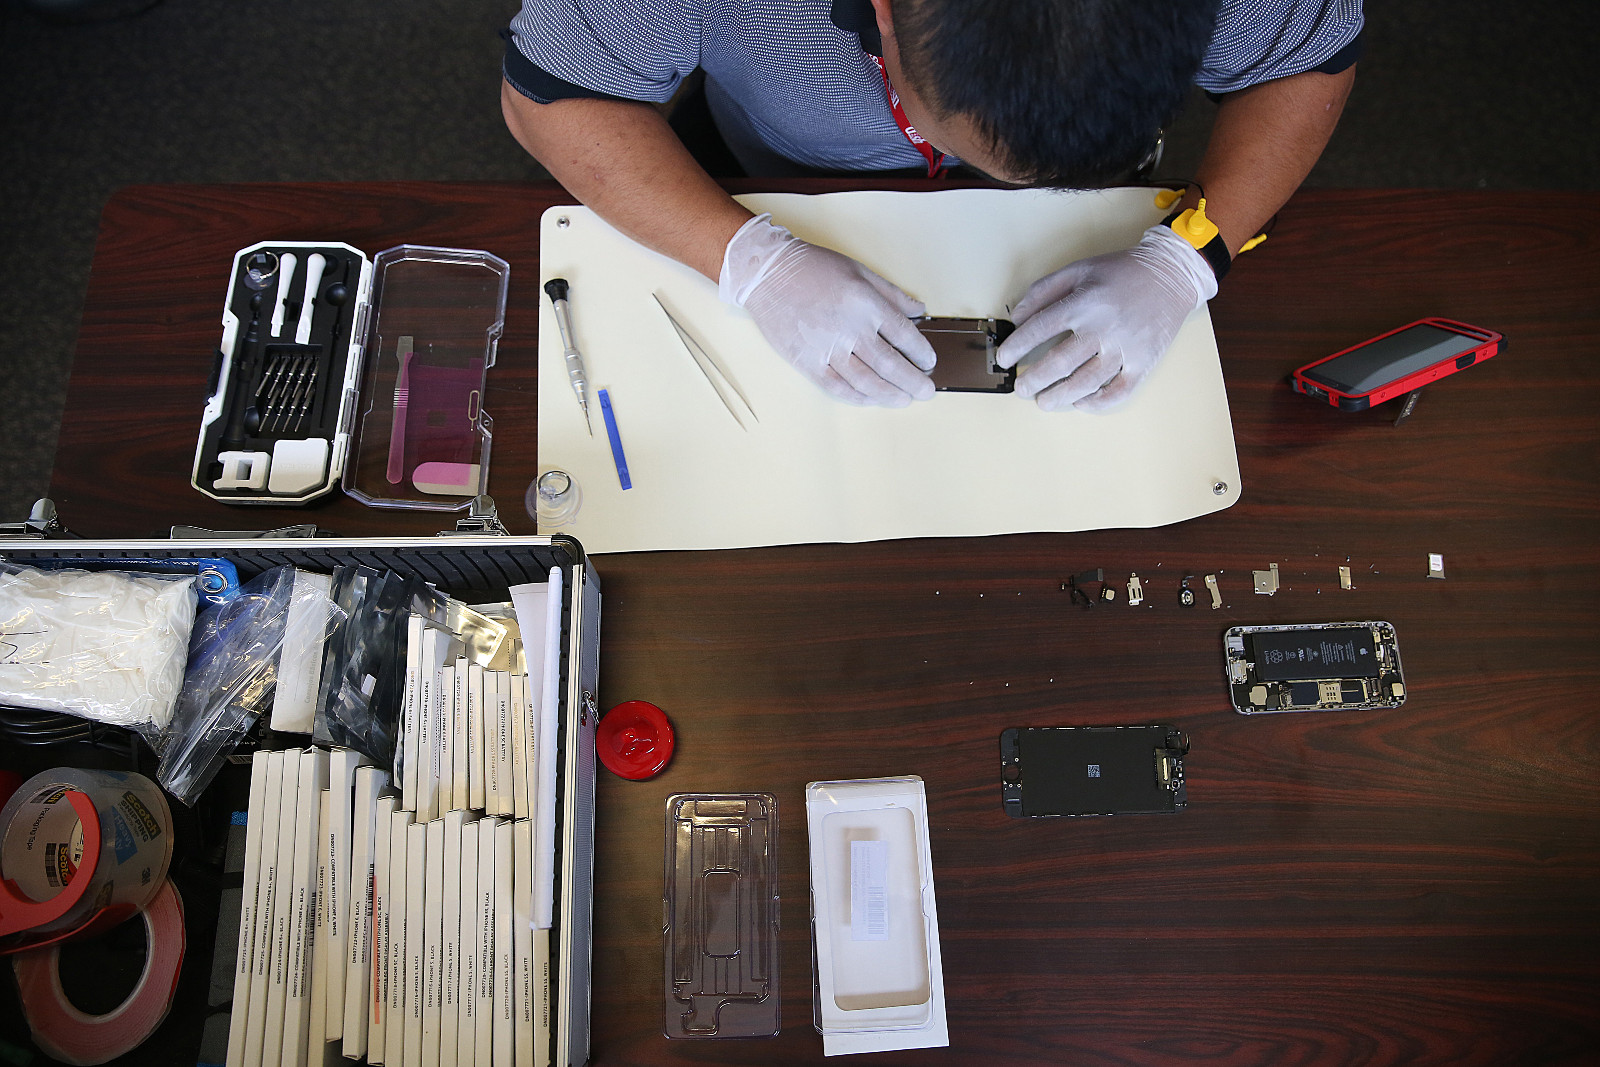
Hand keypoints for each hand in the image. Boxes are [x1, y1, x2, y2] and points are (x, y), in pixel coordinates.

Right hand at [719, 214, 936, 405]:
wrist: (768, 273)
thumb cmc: (813, 268)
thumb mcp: (859, 271)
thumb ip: (892, 293)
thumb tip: (919, 310)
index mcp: (866, 304)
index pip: (904, 335)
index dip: (921, 353)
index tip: (928, 362)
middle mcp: (849, 328)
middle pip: (890, 364)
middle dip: (913, 382)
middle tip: (926, 392)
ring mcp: (827, 348)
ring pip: (866, 381)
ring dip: (889, 394)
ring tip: (904, 400)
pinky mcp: (807, 362)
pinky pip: (836, 387)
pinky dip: (857, 397)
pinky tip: (870, 399)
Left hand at [995, 224, 1217, 412]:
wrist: (1171, 274)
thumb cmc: (1121, 272)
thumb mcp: (1078, 269)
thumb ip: (1043, 290)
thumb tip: (1017, 317)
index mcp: (1083, 303)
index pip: (1038, 330)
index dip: (1016, 348)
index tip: (1005, 360)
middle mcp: (1102, 328)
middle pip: (1059, 363)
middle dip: (1034, 380)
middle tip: (1021, 388)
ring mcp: (1125, 348)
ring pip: (1085, 382)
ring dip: (1059, 397)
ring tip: (1043, 402)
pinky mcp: (1144, 362)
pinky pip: (1119, 391)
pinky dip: (1098, 403)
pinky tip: (1081, 403)